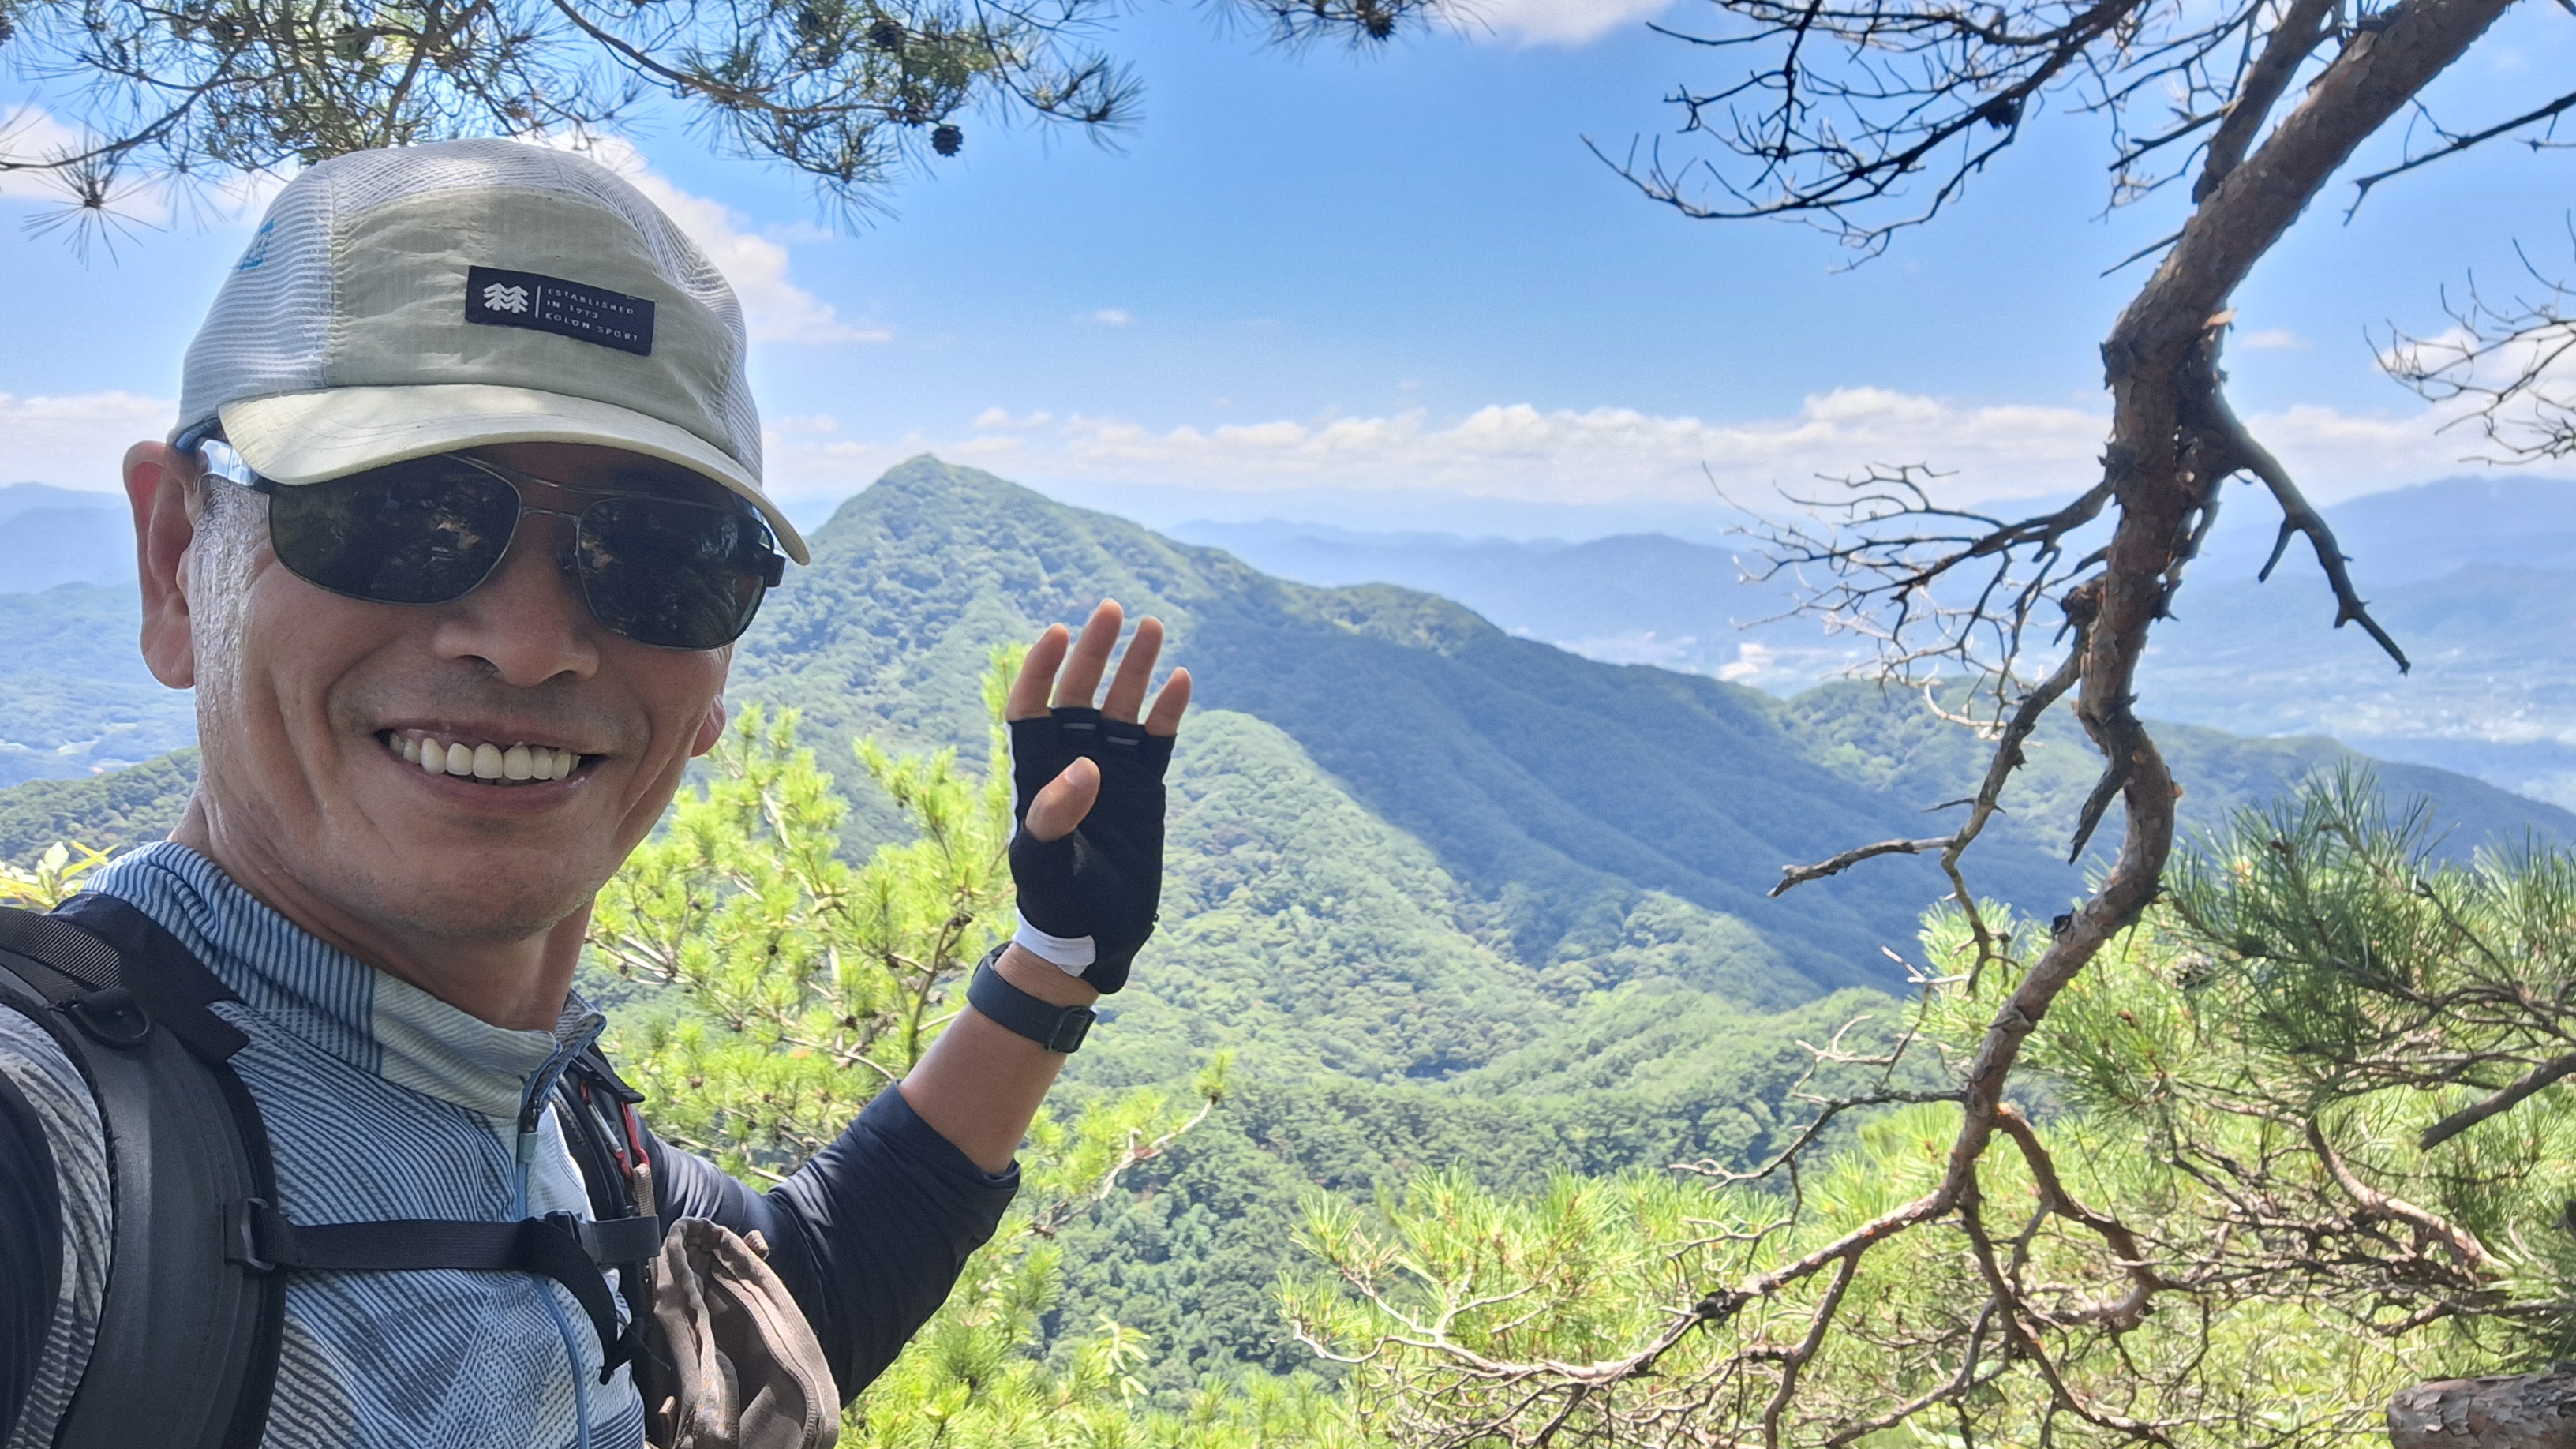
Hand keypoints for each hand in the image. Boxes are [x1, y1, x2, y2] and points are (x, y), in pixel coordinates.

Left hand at [1005, 600, 1190, 993]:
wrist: (1092, 935)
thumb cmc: (1056, 901)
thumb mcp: (1048, 861)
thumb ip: (1060, 814)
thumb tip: (1087, 766)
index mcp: (1038, 772)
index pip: (1032, 707)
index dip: (1041, 668)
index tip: (1059, 634)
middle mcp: (1074, 762)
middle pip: (1081, 692)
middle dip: (1095, 652)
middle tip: (1113, 610)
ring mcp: (1112, 772)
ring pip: (1122, 707)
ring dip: (1135, 668)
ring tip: (1151, 627)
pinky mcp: (1145, 787)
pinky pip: (1157, 738)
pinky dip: (1167, 711)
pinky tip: (1179, 680)